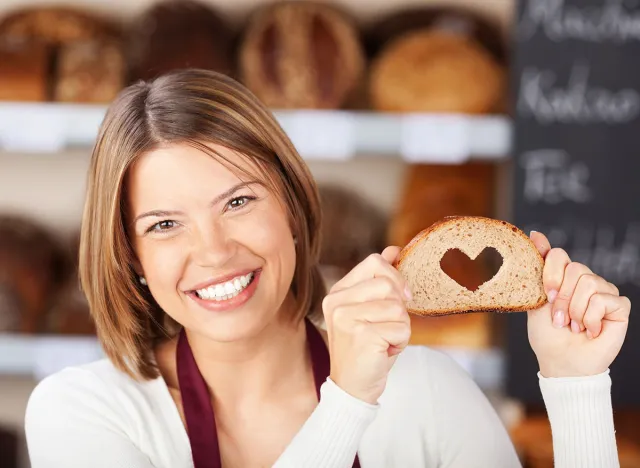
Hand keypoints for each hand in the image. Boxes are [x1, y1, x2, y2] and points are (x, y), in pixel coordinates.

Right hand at [322, 246, 411, 403]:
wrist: (352, 388)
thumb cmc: (365, 348)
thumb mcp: (370, 309)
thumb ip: (379, 279)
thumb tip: (394, 249)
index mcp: (338, 292)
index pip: (374, 262)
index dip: (395, 276)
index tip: (400, 295)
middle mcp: (337, 302)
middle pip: (388, 283)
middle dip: (399, 307)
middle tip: (387, 326)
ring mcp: (347, 318)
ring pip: (398, 307)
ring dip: (401, 327)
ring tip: (384, 340)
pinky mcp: (362, 335)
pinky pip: (402, 328)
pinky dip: (401, 342)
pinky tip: (384, 351)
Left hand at [527, 231, 629, 377]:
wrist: (562, 361)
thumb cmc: (548, 334)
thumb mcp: (537, 299)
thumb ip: (539, 268)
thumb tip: (535, 233)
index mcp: (564, 276)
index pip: (559, 255)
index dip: (551, 273)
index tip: (547, 295)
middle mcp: (586, 280)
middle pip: (575, 268)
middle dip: (563, 298)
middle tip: (560, 319)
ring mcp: (604, 291)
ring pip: (589, 283)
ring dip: (575, 311)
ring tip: (574, 326)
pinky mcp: (619, 306)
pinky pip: (603, 300)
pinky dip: (591, 318)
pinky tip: (590, 330)